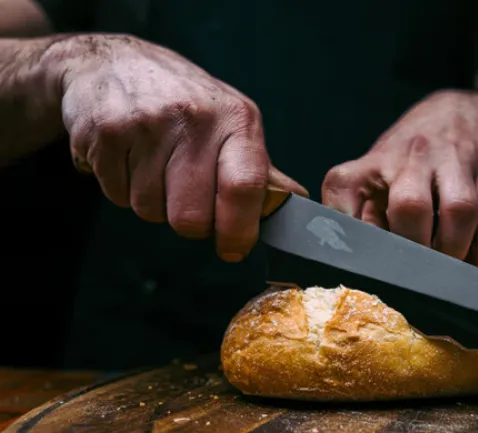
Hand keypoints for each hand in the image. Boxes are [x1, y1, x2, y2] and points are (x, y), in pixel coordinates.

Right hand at [59, 34, 306, 261]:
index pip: (243, 187)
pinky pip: (116, 196)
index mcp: (236, 119)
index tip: (234, 248)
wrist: (112, 61)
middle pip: (191, 217)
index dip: (238, 230)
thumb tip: (297, 204)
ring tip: (153, 165)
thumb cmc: (186, 103)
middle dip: (188, 221)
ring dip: (152, 202)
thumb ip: (260, 170)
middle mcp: (194, 117)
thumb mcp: (232, 124)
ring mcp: (146, 123)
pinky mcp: (104, 132)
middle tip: (185, 196)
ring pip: (150, 210)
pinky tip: (127, 157)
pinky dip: (121, 188)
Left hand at [322, 89, 477, 269]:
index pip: (344, 187)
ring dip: (453, 250)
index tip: (352, 252)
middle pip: (410, 204)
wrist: (463, 113)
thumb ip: (361, 211)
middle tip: (414, 270)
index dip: (343, 223)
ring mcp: (456, 162)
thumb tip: (360, 258)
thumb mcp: (375, 173)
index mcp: (375, 161)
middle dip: (413, 246)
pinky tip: (476, 264)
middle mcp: (413, 156)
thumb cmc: (410, 158)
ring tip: (446, 270)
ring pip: (460, 210)